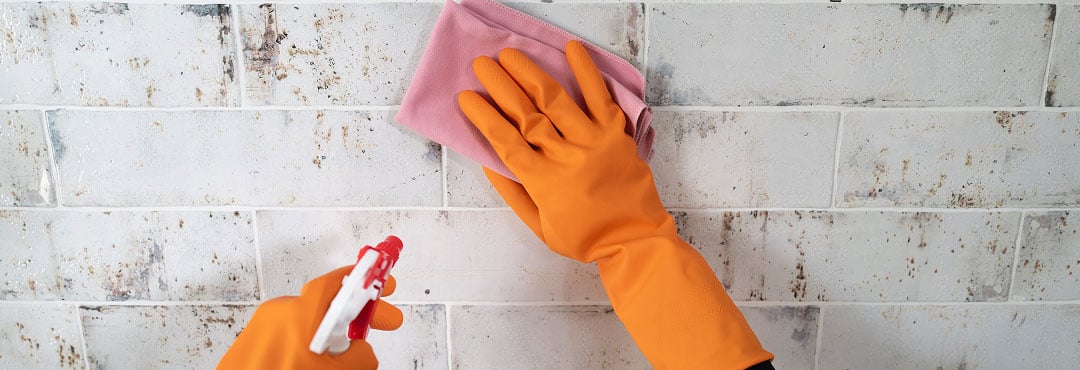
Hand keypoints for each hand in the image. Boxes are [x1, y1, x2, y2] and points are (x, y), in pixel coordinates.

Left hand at [218, 267, 402, 369]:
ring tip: (340, 354)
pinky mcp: (251, 341)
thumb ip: (358, 357)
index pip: (337, 283)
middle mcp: (278, 313)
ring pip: (307, 320)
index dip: (363, 280)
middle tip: (377, 321)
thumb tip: (364, 352)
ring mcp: (261, 326)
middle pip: (325, 303)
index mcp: (299, 314)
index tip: (379, 282)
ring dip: (328, 332)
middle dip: (354, 313)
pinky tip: (316, 360)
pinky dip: (306, 341)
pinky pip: (288, 333)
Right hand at [458, 41, 772, 368]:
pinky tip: (572, 48)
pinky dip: (586, 71)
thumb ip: (514, 194)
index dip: (483, 116)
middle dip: (500, 86)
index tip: (466, 97)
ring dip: (530, 73)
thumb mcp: (540, 227)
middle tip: (482, 64)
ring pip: (555, 99)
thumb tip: (488, 163)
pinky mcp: (615, 134)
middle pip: (525, 113)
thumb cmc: (584, 238)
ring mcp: (592, 141)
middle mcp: (565, 156)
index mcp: (542, 181)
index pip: (504, 140)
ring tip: (510, 54)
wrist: (634, 239)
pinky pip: (600, 97)